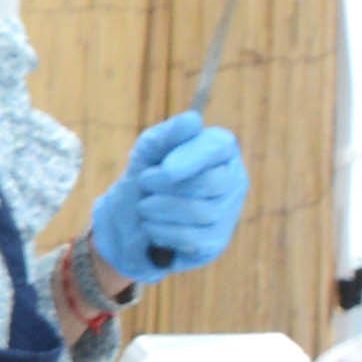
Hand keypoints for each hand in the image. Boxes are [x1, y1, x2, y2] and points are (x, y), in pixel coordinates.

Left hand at [78, 112, 247, 286]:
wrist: (128, 222)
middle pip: (214, 183)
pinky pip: (193, 238)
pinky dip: (162, 231)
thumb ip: (167, 135)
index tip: (164, 167)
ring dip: (161, 209)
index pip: (220, 147)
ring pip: (202, 212)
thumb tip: (192, 120)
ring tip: (144, 206)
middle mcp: (233, 179)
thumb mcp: (147, 152)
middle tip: (144, 183)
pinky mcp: (216, 241)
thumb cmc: (145, 178)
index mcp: (221, 150)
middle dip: (170, 185)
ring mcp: (228, 212)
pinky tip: (151, 226)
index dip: (192, 157)